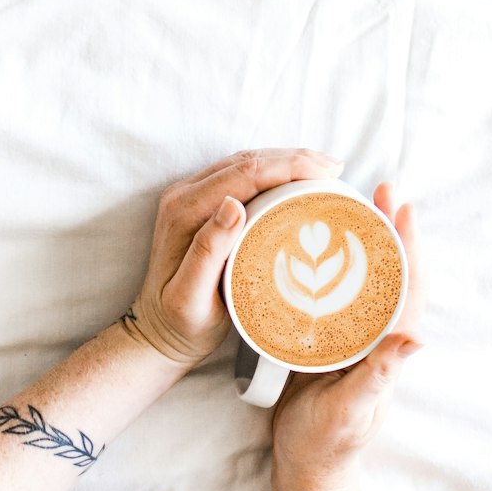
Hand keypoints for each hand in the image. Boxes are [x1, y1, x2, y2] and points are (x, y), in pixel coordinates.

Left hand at [120, 148, 344, 369]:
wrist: (158, 332)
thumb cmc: (179, 322)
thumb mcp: (191, 297)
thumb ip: (207, 252)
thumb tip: (232, 205)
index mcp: (184, 212)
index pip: (244, 173)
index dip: (287, 165)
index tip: (325, 171)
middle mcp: (185, 196)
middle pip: (246, 161)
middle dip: (293, 158)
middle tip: (334, 167)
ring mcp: (191, 198)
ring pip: (245, 164)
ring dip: (285, 161)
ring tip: (324, 169)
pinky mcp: (201, 207)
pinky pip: (241, 177)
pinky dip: (273, 173)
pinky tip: (297, 180)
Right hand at [270, 183, 424, 484]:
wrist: (306, 464)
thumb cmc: (328, 441)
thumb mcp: (350, 410)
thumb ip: (379, 377)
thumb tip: (417, 340)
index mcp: (385, 347)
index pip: (407, 288)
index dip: (409, 246)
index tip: (403, 207)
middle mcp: (375, 336)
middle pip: (392, 273)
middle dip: (392, 229)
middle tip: (382, 187)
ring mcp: (354, 337)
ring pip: (370, 279)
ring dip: (370, 240)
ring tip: (359, 202)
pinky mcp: (330, 339)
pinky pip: (344, 293)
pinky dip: (342, 263)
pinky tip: (326, 243)